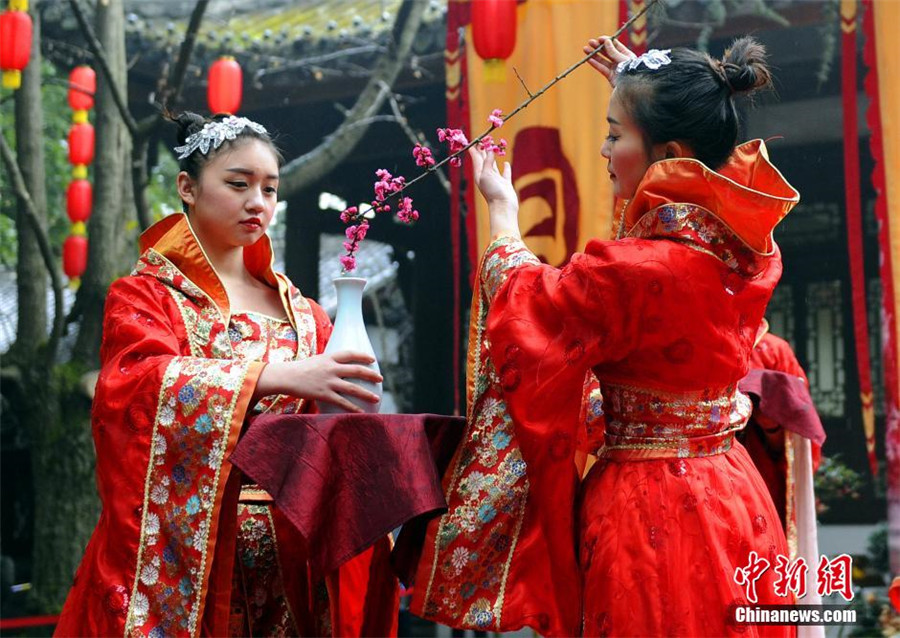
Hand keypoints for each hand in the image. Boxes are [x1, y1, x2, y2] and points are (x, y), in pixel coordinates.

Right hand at [255, 351, 382, 412]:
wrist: (286, 377)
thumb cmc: (301, 369)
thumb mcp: (317, 360)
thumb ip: (330, 362)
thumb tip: (342, 365)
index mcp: (329, 357)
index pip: (350, 354)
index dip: (363, 356)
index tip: (372, 360)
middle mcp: (331, 368)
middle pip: (356, 370)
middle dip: (371, 375)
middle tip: (380, 379)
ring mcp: (328, 382)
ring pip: (353, 388)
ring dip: (367, 393)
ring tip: (376, 398)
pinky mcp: (324, 394)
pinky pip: (342, 402)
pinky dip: (353, 408)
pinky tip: (362, 412)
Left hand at [468, 146, 520, 239]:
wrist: (503, 207)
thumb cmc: (492, 191)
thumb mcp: (486, 174)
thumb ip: (488, 161)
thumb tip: (490, 149)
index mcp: (479, 172)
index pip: (475, 156)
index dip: (474, 147)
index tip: (473, 138)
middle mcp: (486, 175)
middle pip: (483, 159)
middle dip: (483, 149)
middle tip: (484, 138)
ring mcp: (496, 179)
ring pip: (493, 164)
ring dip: (493, 156)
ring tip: (494, 147)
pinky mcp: (505, 183)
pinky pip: (505, 173)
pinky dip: (505, 167)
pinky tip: (505, 162)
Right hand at [583, 36, 635, 86]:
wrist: (633, 86)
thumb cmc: (632, 70)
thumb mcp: (623, 59)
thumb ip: (614, 52)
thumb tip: (606, 42)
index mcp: (625, 54)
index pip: (614, 45)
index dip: (606, 41)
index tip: (599, 39)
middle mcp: (619, 60)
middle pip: (607, 51)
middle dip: (598, 46)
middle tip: (590, 42)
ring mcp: (614, 68)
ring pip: (602, 59)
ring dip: (594, 54)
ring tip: (585, 49)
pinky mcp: (610, 76)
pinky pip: (601, 68)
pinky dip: (595, 64)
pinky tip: (589, 59)